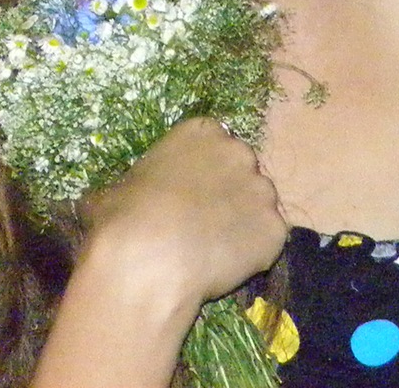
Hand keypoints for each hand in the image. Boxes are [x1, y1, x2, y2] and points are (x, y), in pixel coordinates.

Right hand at [79, 118, 289, 313]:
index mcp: (202, 131)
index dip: (205, 168)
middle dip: (230, 190)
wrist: (150, 259)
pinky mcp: (276, 230)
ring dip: (244, 221)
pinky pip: (269, 240)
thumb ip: (143, 184)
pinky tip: (228, 266)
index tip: (191, 190)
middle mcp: (239, 152)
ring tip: (218, 248)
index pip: (214, 141)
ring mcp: (262, 191)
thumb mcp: (122, 185)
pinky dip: (255, 252)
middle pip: (242, 169)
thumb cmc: (125, 215)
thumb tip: (130, 201)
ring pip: (259, 204)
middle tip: (207, 220)